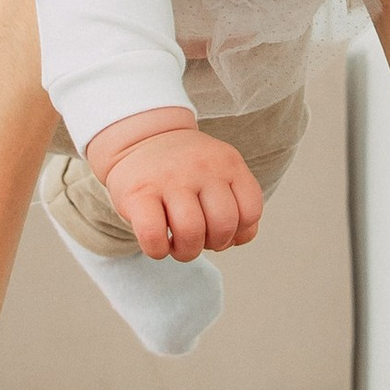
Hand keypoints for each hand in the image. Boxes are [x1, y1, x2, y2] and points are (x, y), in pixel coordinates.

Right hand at [94, 119, 262, 259]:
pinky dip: (158, 250)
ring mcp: (169, 179)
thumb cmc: (186, 170)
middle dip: (213, 244)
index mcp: (229, 163)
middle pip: (223, 225)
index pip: (251, 211)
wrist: (141, 138)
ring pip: (191, 232)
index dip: (238, 231)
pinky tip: (157, 243)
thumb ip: (237, 204)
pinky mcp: (138, 193)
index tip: (219, 227)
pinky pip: (153, 235)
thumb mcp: (221, 172)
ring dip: (186, 251)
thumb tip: (236, 240)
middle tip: (198, 238)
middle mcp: (202, 168)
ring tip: (177, 244)